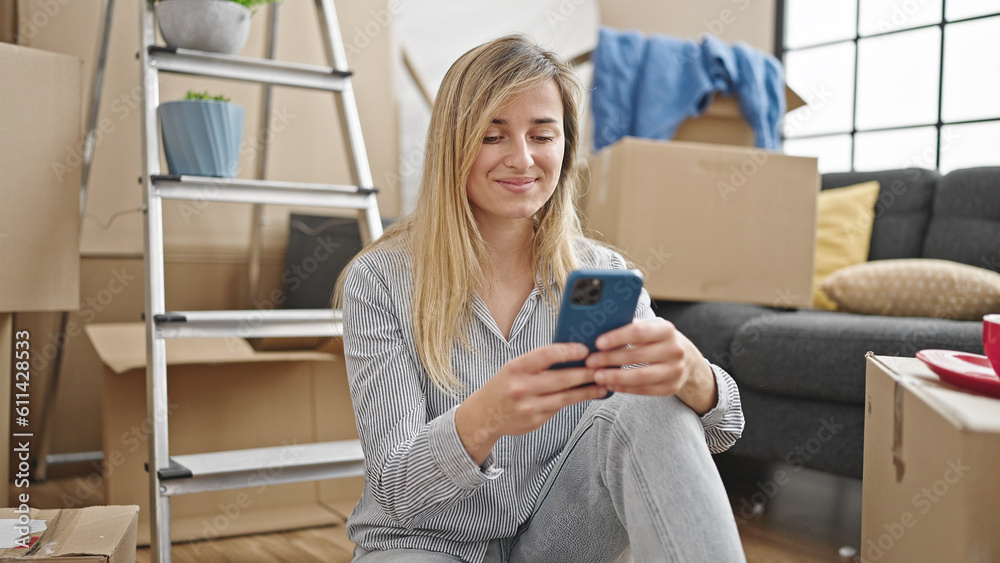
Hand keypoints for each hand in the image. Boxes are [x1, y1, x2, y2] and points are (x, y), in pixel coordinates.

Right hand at [455, 342, 608, 464]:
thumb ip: (539, 362)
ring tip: (602, 385)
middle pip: (562, 379)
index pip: (546, 355)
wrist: (484, 414)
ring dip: (587, 391)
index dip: (568, 351)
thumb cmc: (504, 385)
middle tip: (602, 368)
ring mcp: (529, 407)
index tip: (585, 350)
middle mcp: (521, 387)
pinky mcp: (535, 421)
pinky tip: (585, 396)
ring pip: (566, 397)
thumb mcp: (514, 368)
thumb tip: (572, 354)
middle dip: (586, 373)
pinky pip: (559, 408)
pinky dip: (574, 401)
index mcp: (516, 368)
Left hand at [585, 318, 717, 414]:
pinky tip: (610, 385)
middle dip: (610, 359)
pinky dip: (624, 388)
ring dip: (615, 377)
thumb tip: (598, 326)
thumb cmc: (657, 340)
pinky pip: (644, 390)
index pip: (639, 332)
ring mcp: (675, 371)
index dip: (617, 337)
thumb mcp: (649, 328)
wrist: (687, 359)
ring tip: (597, 376)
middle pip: (637, 356)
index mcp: (666, 330)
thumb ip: (628, 327)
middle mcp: (674, 350)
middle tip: (590, 362)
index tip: (598, 343)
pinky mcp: (671, 387)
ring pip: (640, 377)